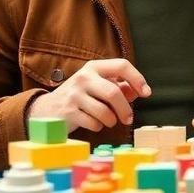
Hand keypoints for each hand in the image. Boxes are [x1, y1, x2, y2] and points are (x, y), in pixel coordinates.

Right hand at [28, 59, 149, 132]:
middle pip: (114, 92)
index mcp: (94, 67)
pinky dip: (98, 126)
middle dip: (125, 109)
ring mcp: (74, 95)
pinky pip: (94, 123)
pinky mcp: (68, 112)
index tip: (146, 93)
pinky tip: (93, 123)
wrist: (47, 110)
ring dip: (111, 120)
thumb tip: (138, 91)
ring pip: (104, 111)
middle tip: (129, 119)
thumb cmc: (80, 97)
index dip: (138, 78)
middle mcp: (83, 78)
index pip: (121, 65)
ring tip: (108, 120)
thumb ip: (119, 87)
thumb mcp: (98, 87)